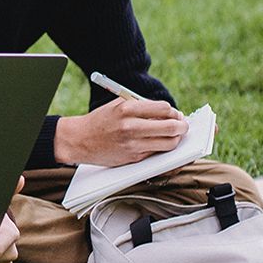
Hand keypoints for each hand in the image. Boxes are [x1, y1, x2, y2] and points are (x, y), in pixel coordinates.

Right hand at [54, 97, 186, 166]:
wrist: (79, 140)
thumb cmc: (101, 121)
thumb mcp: (118, 105)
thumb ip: (141, 107)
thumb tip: (168, 113)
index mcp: (127, 109)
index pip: (163, 108)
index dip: (173, 112)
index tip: (175, 114)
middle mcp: (130, 127)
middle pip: (170, 127)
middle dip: (181, 127)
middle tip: (183, 126)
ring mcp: (132, 144)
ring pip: (168, 143)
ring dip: (176, 140)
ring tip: (174, 136)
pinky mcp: (133, 158)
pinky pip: (156, 153)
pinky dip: (163, 148)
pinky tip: (161, 143)